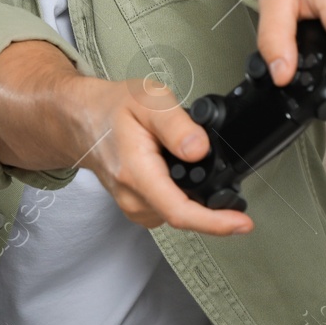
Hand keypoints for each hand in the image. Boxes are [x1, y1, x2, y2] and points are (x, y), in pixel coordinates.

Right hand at [61, 74, 253, 236]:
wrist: (82, 120)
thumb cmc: (112, 109)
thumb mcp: (149, 100)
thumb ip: (176, 124)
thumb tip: (199, 150)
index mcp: (136, 173)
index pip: (179, 211)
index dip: (215, 222)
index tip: (242, 224)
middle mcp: (133, 198)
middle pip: (186, 214)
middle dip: (211, 199)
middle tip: (217, 166)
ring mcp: (133, 206)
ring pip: (179, 211)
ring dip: (195, 193)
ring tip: (184, 160)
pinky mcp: (137, 207)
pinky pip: (170, 207)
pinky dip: (182, 193)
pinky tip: (175, 171)